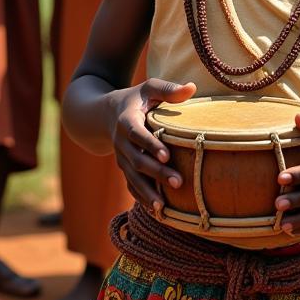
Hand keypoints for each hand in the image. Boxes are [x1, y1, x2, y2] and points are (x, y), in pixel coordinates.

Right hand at [108, 78, 196, 209]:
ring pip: (132, 178)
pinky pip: (131, 185)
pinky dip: (141, 198)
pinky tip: (156, 212)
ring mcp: (121, 158)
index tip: (167, 155)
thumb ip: (168, 89)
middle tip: (178, 182)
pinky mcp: (124, 168)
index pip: (137, 134)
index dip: (150, 144)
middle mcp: (120, 142)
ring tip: (164, 207)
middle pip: (136, 160)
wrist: (107, 114)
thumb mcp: (149, 88)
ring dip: (147, 192)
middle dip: (156, 172)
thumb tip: (192, 87)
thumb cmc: (137, 99)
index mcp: (126, 120)